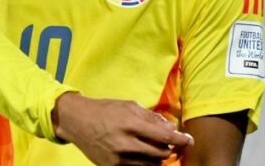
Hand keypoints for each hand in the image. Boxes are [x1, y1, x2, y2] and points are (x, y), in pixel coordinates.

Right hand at [53, 92, 192, 165]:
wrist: (76, 121)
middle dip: (168, 147)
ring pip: (151, 164)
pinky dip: (144, 163)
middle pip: (161, 153)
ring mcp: (118, 158)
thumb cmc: (104, 110)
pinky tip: (140, 154)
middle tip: (166, 142)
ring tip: (151, 147)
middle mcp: (124, 143)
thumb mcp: (128, 106)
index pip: (164, 137)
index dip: (181, 140)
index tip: (189, 140)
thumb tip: (171, 128)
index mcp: (129, 124)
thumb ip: (151, 117)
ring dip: (157, 157)